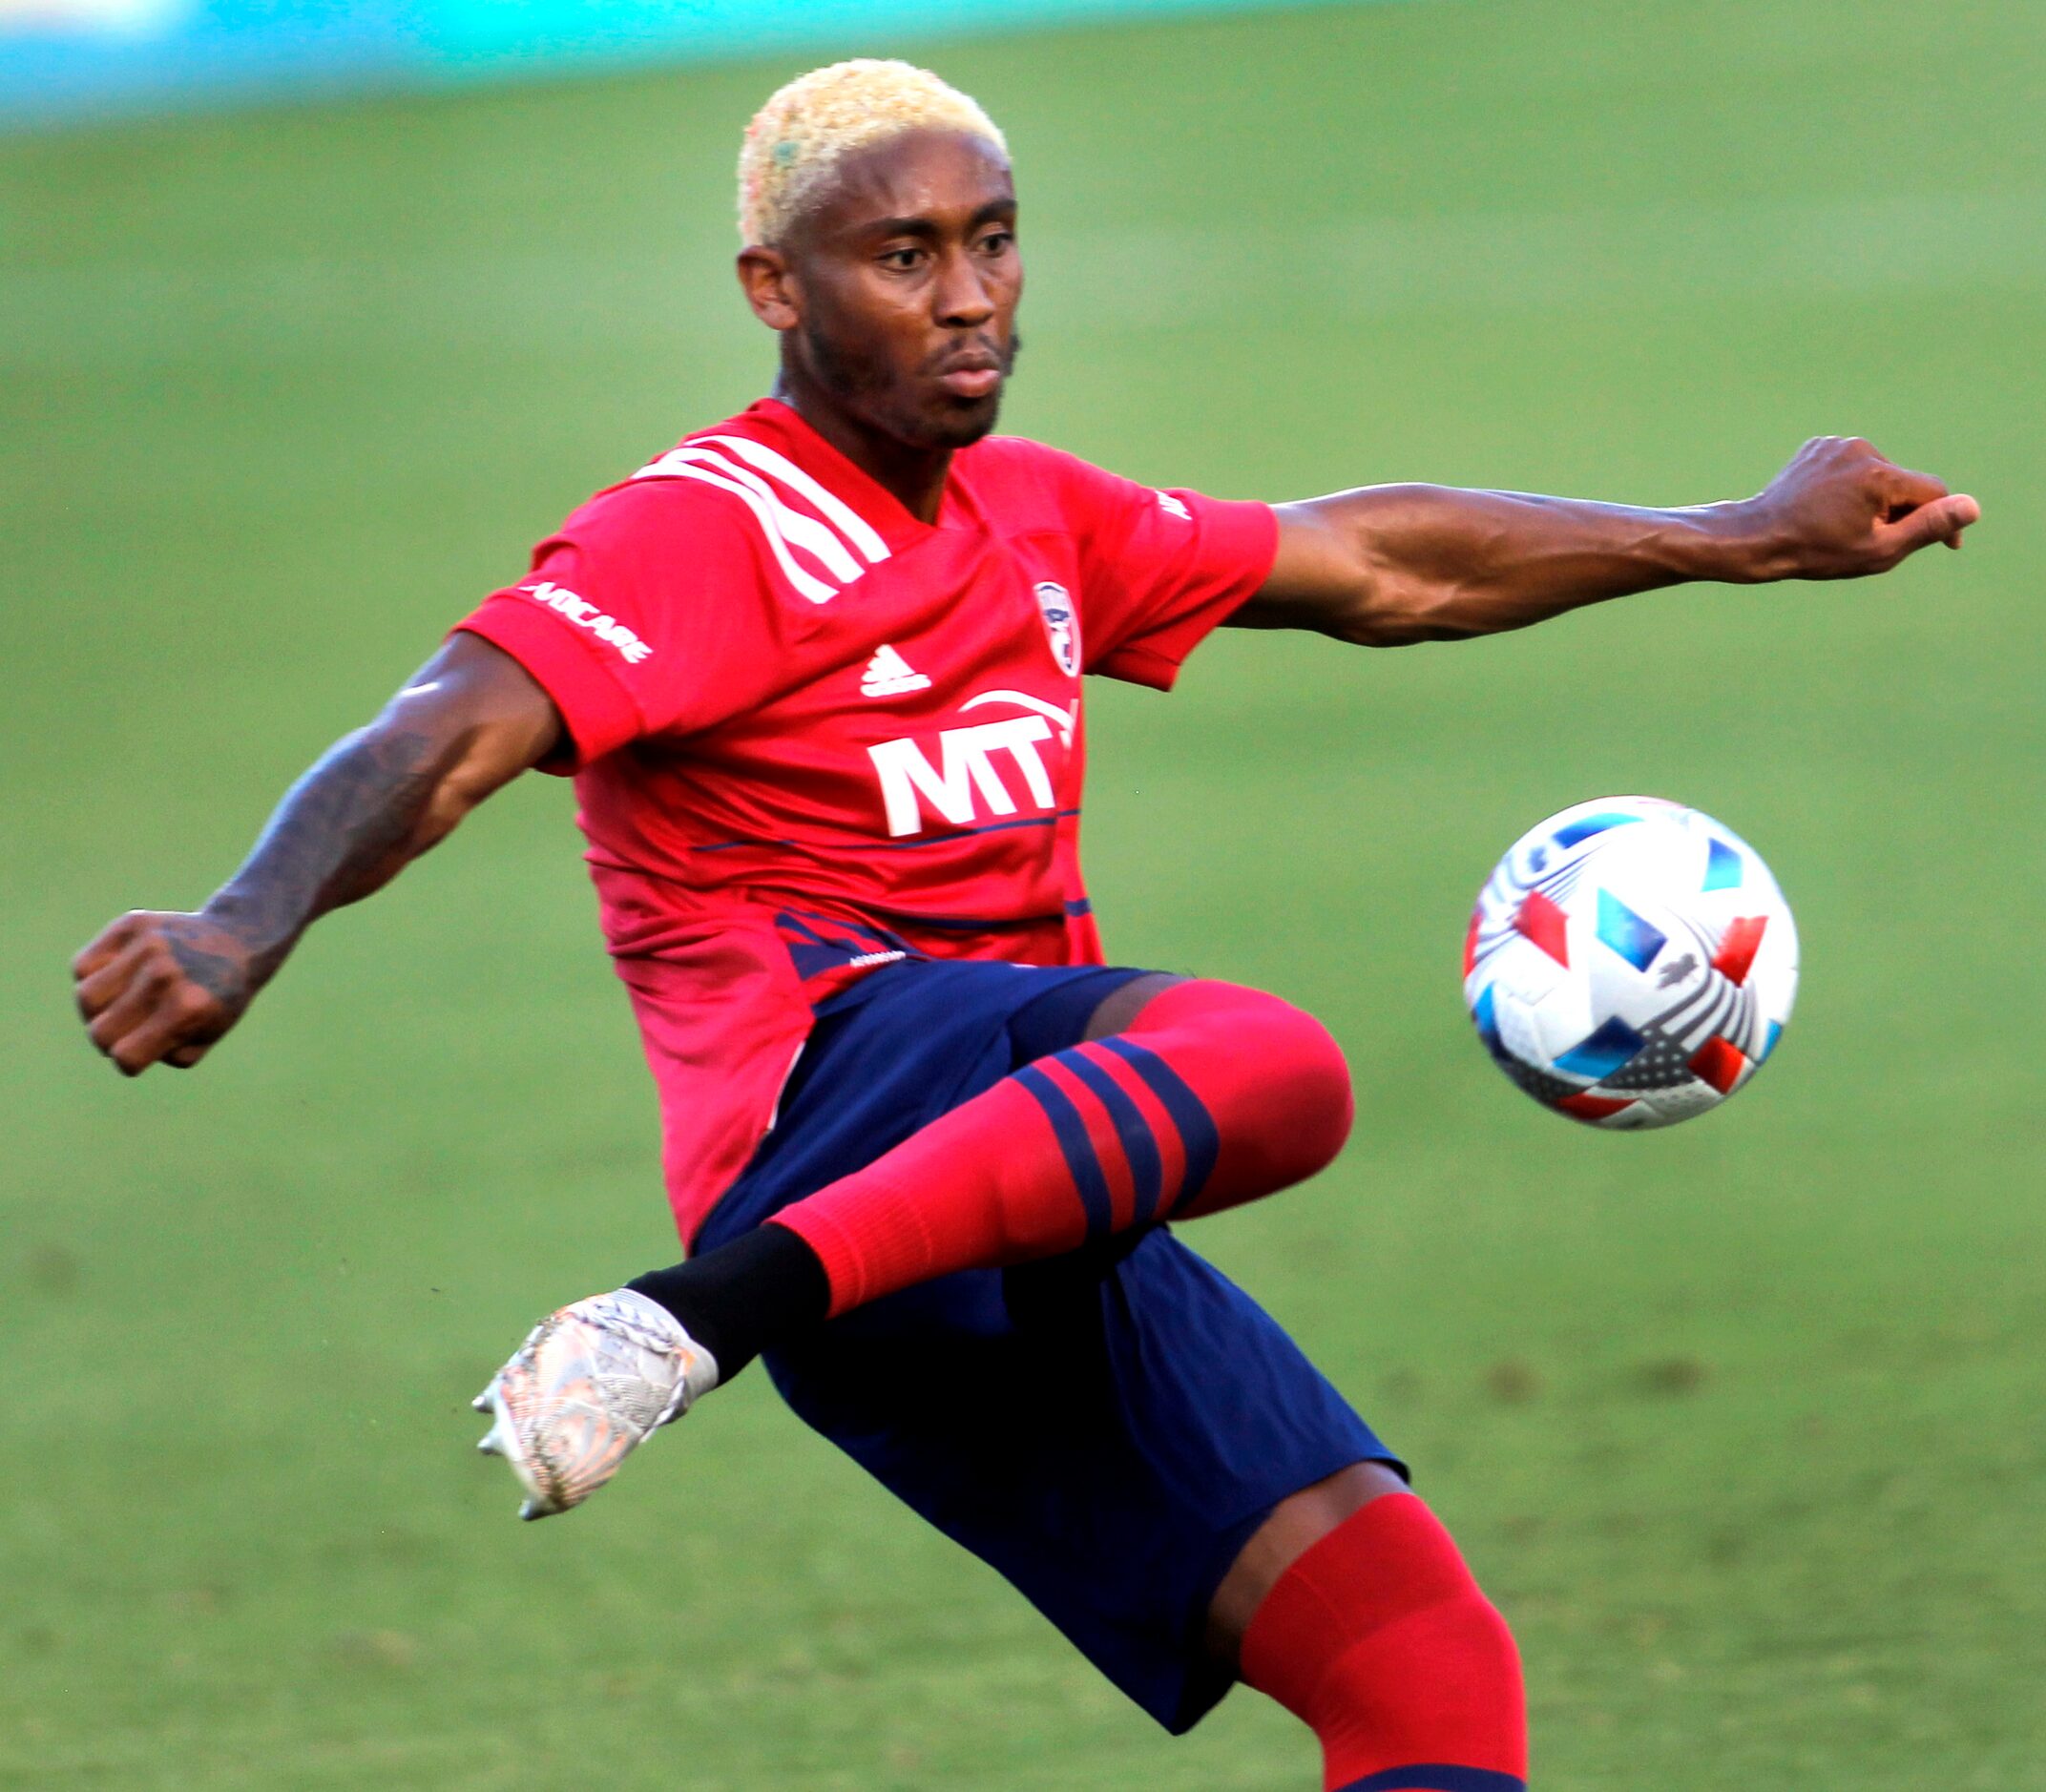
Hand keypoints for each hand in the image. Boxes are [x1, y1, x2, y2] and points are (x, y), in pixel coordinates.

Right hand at [72, 910, 265, 1075]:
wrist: (237, 941)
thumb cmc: (218, 997)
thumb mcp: (205, 1037)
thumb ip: (162, 1053)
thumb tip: (120, 1042)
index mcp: (187, 1009)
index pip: (126, 1057)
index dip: (129, 1062)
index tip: (143, 1049)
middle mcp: (165, 975)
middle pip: (100, 1032)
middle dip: (109, 1040)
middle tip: (129, 1028)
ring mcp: (147, 946)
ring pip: (85, 997)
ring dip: (97, 1010)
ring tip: (119, 1003)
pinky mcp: (131, 924)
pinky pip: (83, 966)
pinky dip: (93, 978)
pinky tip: (118, 976)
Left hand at [1744, 436, 1979, 579]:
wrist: (1756, 537)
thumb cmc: (1816, 551)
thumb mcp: (1878, 549)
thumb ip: (1927, 527)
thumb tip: (1970, 507)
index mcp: (1878, 475)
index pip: (1932, 492)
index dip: (1941, 520)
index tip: (1946, 544)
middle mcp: (1861, 450)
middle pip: (1903, 483)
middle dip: (1899, 511)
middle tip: (1870, 540)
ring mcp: (1836, 444)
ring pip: (1877, 475)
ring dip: (1873, 498)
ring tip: (1841, 524)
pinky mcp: (1819, 446)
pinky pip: (1850, 467)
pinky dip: (1849, 486)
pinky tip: (1826, 507)